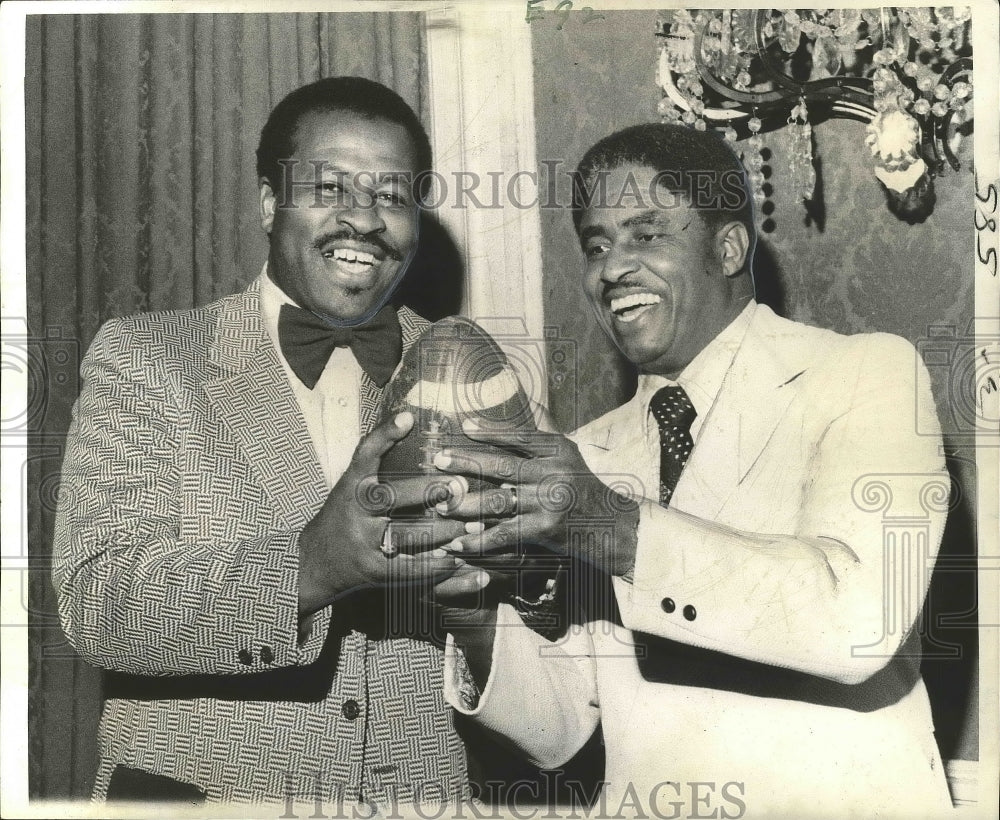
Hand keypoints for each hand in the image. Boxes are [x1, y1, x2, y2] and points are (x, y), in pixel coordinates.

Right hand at [297, 412, 488, 615]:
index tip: (407, 418)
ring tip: (471, 525)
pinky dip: (435, 567)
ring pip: (407, 535)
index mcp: (352, 485)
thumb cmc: (345, 513)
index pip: (365, 454)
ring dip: (442, 531)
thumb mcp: (352, 483)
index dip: (384, 434)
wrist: (315, 561)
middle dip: (427, 491)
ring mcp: (364, 542)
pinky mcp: (374, 571)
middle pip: (391, 497)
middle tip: (459, 486)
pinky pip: (409, 570)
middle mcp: (356, 512)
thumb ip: (376, 455)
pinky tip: (458, 559)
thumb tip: (408, 417)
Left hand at [432, 420, 639, 575]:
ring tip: (440, 505)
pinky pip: (505, 534)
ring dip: (465, 504)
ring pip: (498, 501)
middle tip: (438, 461)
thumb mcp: (569, 455)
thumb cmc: (582, 488)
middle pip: (502, 466)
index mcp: (559, 451)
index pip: (520, 436)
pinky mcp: (546, 530)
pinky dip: (479, 540)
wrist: (611, 528)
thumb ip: (543, 437)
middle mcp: (555, 473)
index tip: (463, 427)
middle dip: (466, 463)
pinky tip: (458, 543)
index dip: (491, 431)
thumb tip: (527, 401)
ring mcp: (550, 502)